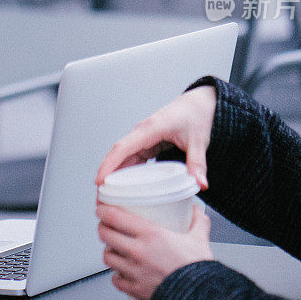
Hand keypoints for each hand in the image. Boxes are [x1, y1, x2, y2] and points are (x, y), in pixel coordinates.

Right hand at [95, 85, 216, 190]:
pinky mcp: (149, 142)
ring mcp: (145, 137)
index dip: (109, 164)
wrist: (200, 103)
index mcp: (151, 128)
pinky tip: (126, 185)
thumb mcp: (199, 140)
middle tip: (102, 196)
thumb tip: (200, 184)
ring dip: (116, 173)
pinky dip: (128, 171)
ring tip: (110, 194)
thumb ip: (197, 163)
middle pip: (119, 153)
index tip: (99, 180)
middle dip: (107, 173)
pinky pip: (134, 157)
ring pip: (125, 157)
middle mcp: (143, 132)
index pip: (123, 147)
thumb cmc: (197, 115)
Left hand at [96, 202, 212, 299]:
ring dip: (108, 251)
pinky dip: (116, 275)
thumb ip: (197, 222)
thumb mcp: (199, 239)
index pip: (115, 217)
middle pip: (105, 234)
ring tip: (113, 249)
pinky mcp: (134, 289)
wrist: (200, 299)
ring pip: (108, 257)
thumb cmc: (197, 270)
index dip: (103, 210)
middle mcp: (138, 251)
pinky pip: (116, 280)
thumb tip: (195, 212)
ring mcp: (133, 271)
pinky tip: (121, 272)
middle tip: (106, 226)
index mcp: (151, 234)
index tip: (102, 208)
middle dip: (103, 228)